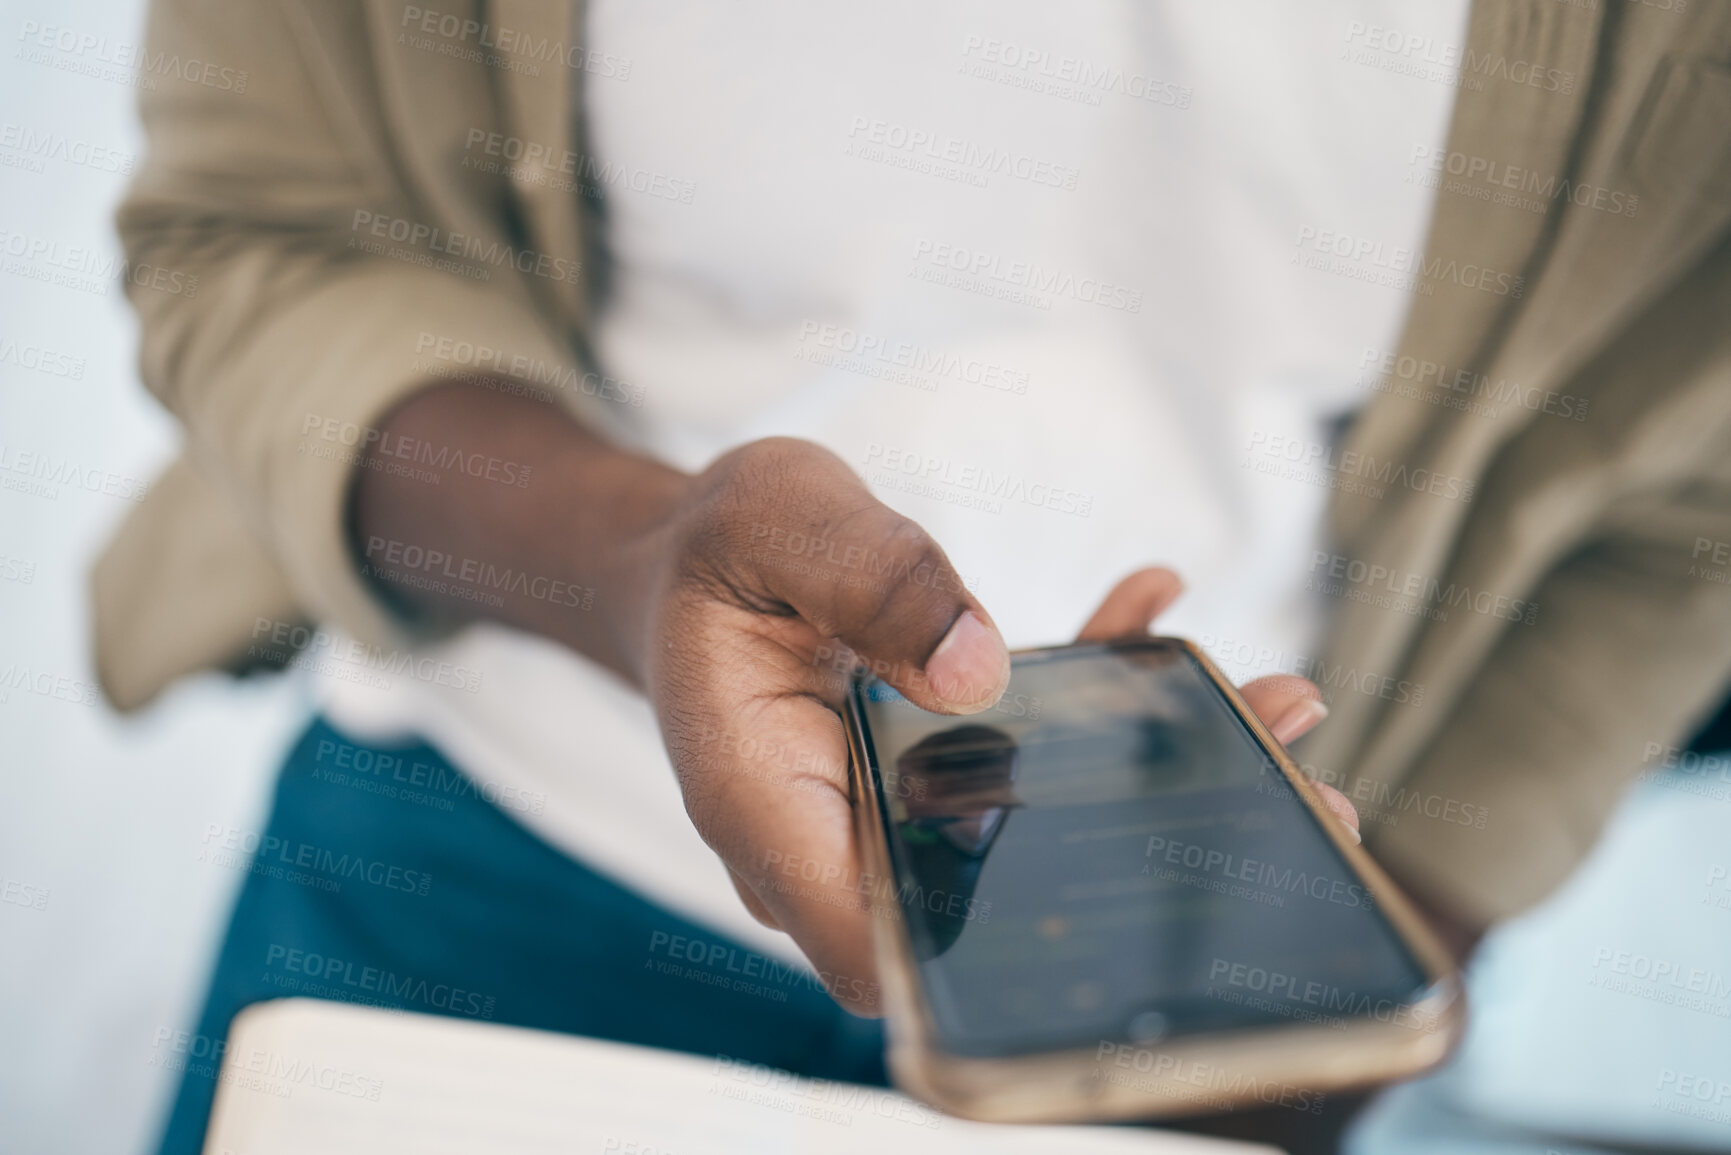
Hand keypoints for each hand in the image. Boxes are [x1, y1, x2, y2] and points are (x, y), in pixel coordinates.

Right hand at [640, 439, 1356, 1013]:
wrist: (699, 564)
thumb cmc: (718, 548)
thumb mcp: (779, 516)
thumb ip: (871, 580)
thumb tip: (980, 670)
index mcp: (770, 802)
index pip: (877, 939)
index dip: (994, 961)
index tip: (1147, 902)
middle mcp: (834, 837)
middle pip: (987, 908)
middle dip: (1142, 864)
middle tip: (1295, 797)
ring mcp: (891, 816)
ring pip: (1031, 842)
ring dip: (1155, 782)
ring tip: (1279, 703)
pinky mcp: (932, 775)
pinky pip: (1029, 768)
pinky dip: (1100, 705)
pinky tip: (1155, 614)